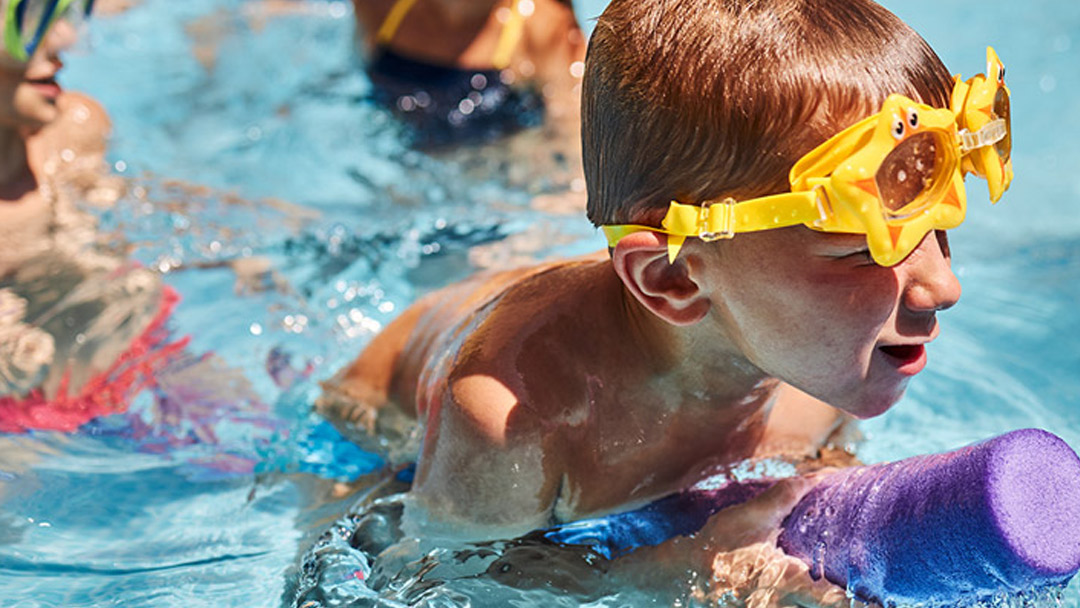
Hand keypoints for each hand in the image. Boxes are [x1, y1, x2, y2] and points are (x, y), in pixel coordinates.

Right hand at [696, 476, 867, 607]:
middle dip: (845, 607)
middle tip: (872, 604)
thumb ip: (784, 498)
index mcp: (784, 580)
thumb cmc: (715, 546)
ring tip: (848, 603)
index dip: (858, 604)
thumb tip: (817, 477)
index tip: (880, 603)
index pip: (833, 600)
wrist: (676, 575)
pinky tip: (799, 604)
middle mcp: (778, 606)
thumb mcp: (749, 517)